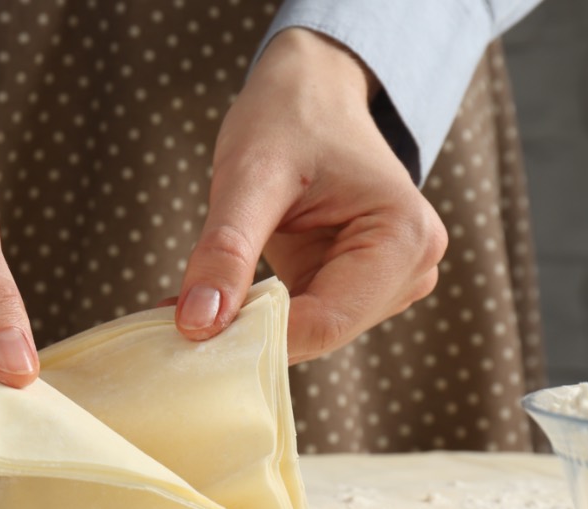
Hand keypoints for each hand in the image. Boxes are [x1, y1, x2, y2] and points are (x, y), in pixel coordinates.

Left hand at [174, 29, 446, 362]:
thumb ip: (225, 250)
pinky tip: (218, 297)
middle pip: (320, 334)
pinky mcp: (360, 288)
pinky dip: (256, 316)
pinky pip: (302, 322)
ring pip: (308, 334)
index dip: (255, 336)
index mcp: (405, 237)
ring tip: (189, 302)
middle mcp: (412, 268)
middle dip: (249, 331)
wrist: (309, 92)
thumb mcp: (249, 177)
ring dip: (249, 326)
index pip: (325, 322)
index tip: (188, 336)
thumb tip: (197, 324)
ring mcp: (390, 283)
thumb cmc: (288, 118)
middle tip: (175, 322)